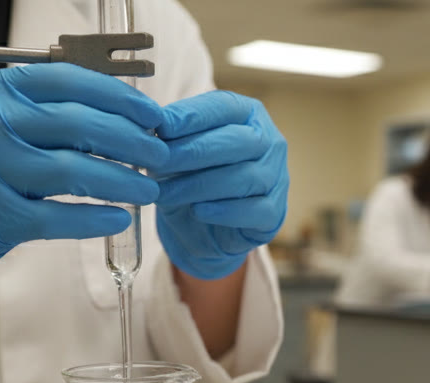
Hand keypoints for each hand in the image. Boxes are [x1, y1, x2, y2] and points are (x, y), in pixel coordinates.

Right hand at [0, 64, 165, 296]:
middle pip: (79, 126)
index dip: (120, 98)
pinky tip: (118, 218)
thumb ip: (54, 111)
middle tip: (160, 156)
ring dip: (122, 182)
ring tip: (148, 190)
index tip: (153, 116)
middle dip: (132, 142)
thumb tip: (127, 113)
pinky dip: (94, 219)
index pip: (70, 83)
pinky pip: (57, 217)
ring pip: (74, 172)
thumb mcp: (5, 120)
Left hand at [153, 91, 287, 279]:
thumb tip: (152, 123)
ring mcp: (277, 178)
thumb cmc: (191, 176)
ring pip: (246, 177)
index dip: (191, 116)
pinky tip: (198, 211)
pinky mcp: (274, 214)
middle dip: (193, 152)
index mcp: (247, 114)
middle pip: (239, 141)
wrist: (204, 228)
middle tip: (156, 163)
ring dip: (200, 185)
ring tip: (164, 193)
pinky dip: (225, 211)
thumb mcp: (178, 149)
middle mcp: (270, 141)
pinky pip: (255, 210)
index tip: (159, 126)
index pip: (223, 107)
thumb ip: (171, 134)